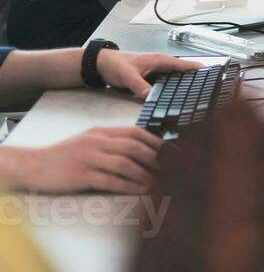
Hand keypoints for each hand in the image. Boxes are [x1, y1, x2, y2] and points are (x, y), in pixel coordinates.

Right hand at [10, 127, 162, 193]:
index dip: (157, 142)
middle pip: (134, 147)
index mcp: (101, 132)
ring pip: (125, 164)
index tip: (172, 151)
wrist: (33, 164)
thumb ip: (111, 141)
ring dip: (145, 174)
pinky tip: (140, 190)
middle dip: (156, 158)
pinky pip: (110, 180)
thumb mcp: (88, 140)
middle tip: (170, 169)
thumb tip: (141, 147)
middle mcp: (97, 142)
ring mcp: (88, 158)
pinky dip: (128, 185)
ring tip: (158, 183)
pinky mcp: (80, 175)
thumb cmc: (63, 155)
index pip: (136, 132)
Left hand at [96, 50, 201, 98]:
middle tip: (210, 93)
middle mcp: (163, 65)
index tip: (215, 77)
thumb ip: (139, 87)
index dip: (201, 70)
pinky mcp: (153, 79)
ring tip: (198, 98)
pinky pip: (168, 84)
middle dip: (197, 81)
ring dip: (186, 86)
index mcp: (161, 60)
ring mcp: (158, 72)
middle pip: (185, 73)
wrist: (100, 64)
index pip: (186, 65)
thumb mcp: (127, 76)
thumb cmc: (115, 65)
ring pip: (177, 80)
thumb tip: (151, 98)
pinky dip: (174, 90)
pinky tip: (177, 100)